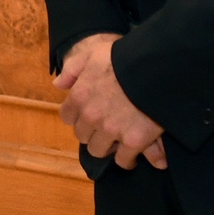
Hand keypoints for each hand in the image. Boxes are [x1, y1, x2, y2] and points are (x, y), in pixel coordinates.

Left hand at [55, 33, 166, 170]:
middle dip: (92, 132)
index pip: (67, 117)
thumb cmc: (123, 58)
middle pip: (82, 136)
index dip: (77, 116)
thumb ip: (73, 69)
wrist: (155, 68)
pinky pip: (123, 160)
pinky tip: (132, 154)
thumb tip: (58, 85)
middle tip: (105, 128)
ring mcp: (111, 131)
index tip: (88, 115)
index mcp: (79, 96)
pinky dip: (127, 159)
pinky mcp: (133, 142)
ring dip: (107, 147)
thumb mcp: (92, 54)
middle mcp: (91, 116)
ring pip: (99, 150)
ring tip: (117, 141)